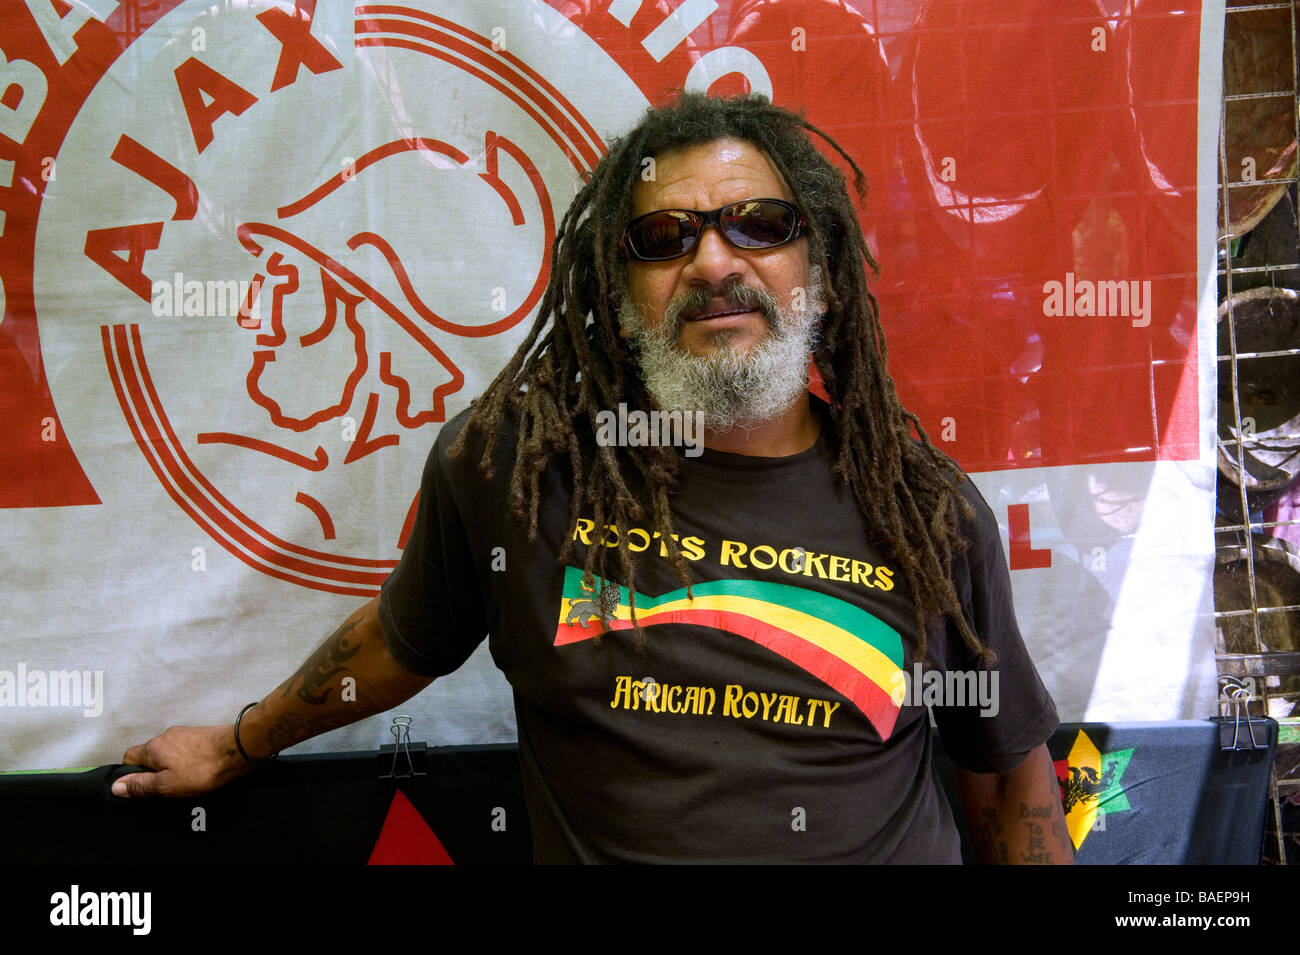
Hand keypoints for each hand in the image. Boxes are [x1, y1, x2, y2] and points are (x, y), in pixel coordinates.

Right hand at [112, 724, 252, 797]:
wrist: (236, 750)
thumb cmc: (201, 769)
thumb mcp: (166, 784)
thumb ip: (141, 785)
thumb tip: (116, 787)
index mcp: (153, 747)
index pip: (129, 757)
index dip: (132, 774)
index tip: (143, 786)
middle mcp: (166, 736)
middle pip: (149, 754)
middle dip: (154, 770)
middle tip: (166, 786)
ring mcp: (184, 733)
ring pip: (168, 751)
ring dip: (171, 765)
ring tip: (185, 779)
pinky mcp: (200, 735)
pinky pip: (185, 749)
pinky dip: (186, 759)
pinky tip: (197, 769)